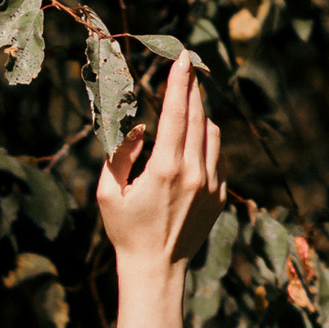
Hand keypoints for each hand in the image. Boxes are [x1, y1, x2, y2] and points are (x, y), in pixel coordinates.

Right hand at [97, 51, 223, 283]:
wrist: (157, 268)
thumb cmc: (126, 230)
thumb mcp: (108, 192)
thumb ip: (120, 155)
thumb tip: (140, 128)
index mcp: (166, 169)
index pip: (177, 114)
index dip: (179, 83)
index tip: (182, 59)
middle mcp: (195, 174)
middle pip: (199, 117)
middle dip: (193, 89)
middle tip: (188, 66)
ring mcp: (212, 185)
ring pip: (213, 135)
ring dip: (201, 115)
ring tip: (187, 103)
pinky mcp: (220, 196)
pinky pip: (217, 157)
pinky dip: (205, 142)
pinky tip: (191, 142)